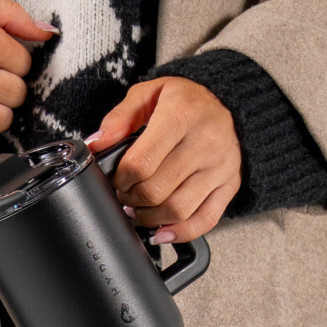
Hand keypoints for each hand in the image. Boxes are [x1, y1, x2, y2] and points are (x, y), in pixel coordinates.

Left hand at [88, 78, 241, 244]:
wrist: (228, 102)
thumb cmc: (186, 100)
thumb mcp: (149, 93)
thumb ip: (119, 118)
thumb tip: (95, 145)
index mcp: (181, 116)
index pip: (140, 163)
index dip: (120, 179)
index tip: (116, 178)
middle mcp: (205, 143)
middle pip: (156, 191)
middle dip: (130, 198)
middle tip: (125, 193)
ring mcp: (220, 167)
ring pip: (178, 210)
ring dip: (149, 218)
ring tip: (139, 209)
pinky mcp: (230, 184)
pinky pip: (205, 220)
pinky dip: (181, 233)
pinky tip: (162, 230)